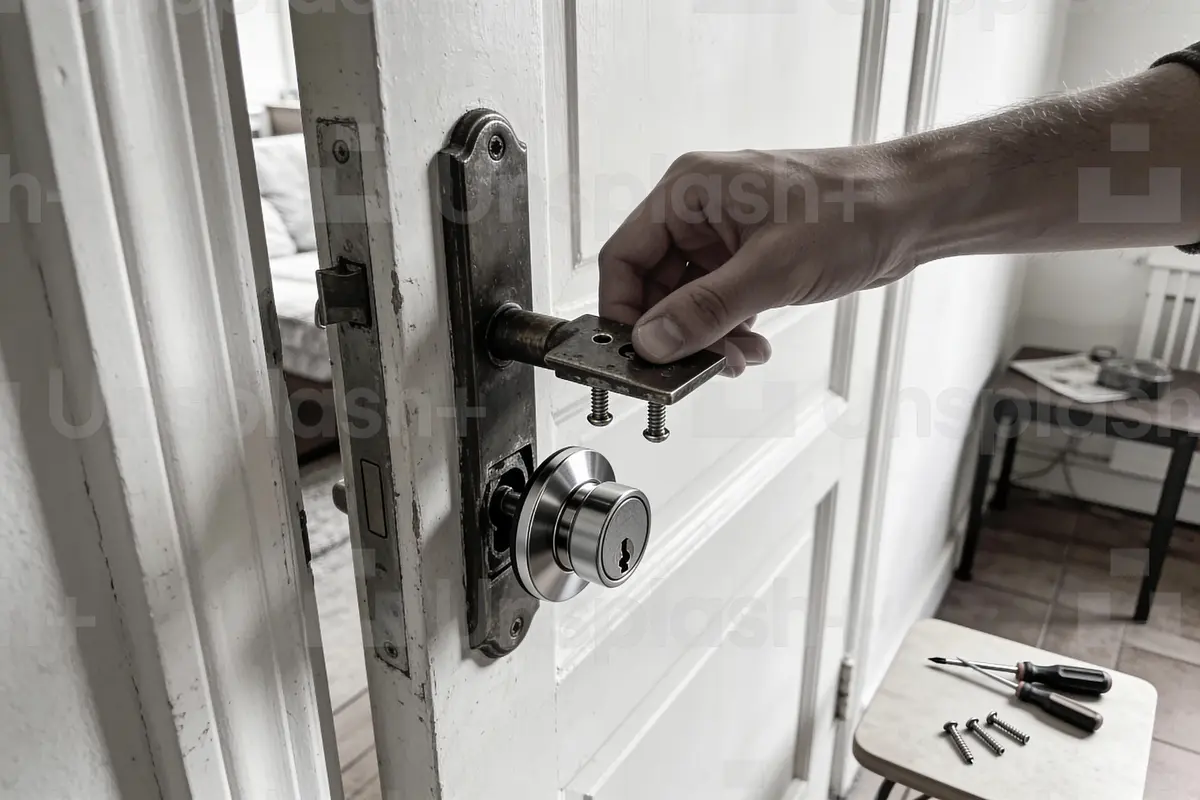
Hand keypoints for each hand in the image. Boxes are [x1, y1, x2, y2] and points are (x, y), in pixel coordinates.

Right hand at [598, 148, 917, 375]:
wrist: (912, 209)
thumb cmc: (853, 209)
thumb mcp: (772, 268)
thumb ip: (705, 309)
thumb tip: (653, 342)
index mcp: (689, 191)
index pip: (623, 256)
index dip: (623, 311)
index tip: (637, 354)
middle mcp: (699, 210)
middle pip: (653, 285)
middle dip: (676, 330)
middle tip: (696, 365)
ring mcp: (724, 235)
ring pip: (687, 299)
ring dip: (707, 336)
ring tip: (738, 357)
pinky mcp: (749, 257)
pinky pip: (718, 301)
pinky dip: (729, 330)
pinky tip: (754, 345)